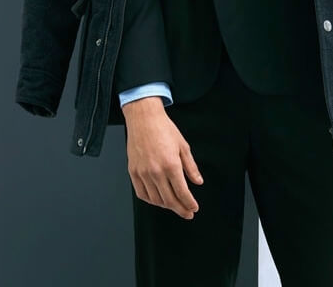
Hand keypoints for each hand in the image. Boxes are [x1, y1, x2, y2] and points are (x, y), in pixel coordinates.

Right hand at [123, 97, 203, 218]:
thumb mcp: (183, 146)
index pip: (182, 192)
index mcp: (171, 164)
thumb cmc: (164, 129)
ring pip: (156, 200)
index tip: (194, 208)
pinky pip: (142, 194)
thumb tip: (198, 182)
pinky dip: (151, 200)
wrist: (144, 118)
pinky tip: (158, 200)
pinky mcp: (133, 172)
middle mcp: (156, 172)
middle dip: (181, 209)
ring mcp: (143, 173)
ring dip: (167, 206)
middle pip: (169, 200)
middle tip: (187, 213)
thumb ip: (191, 167)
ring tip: (174, 205)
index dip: (189, 203)